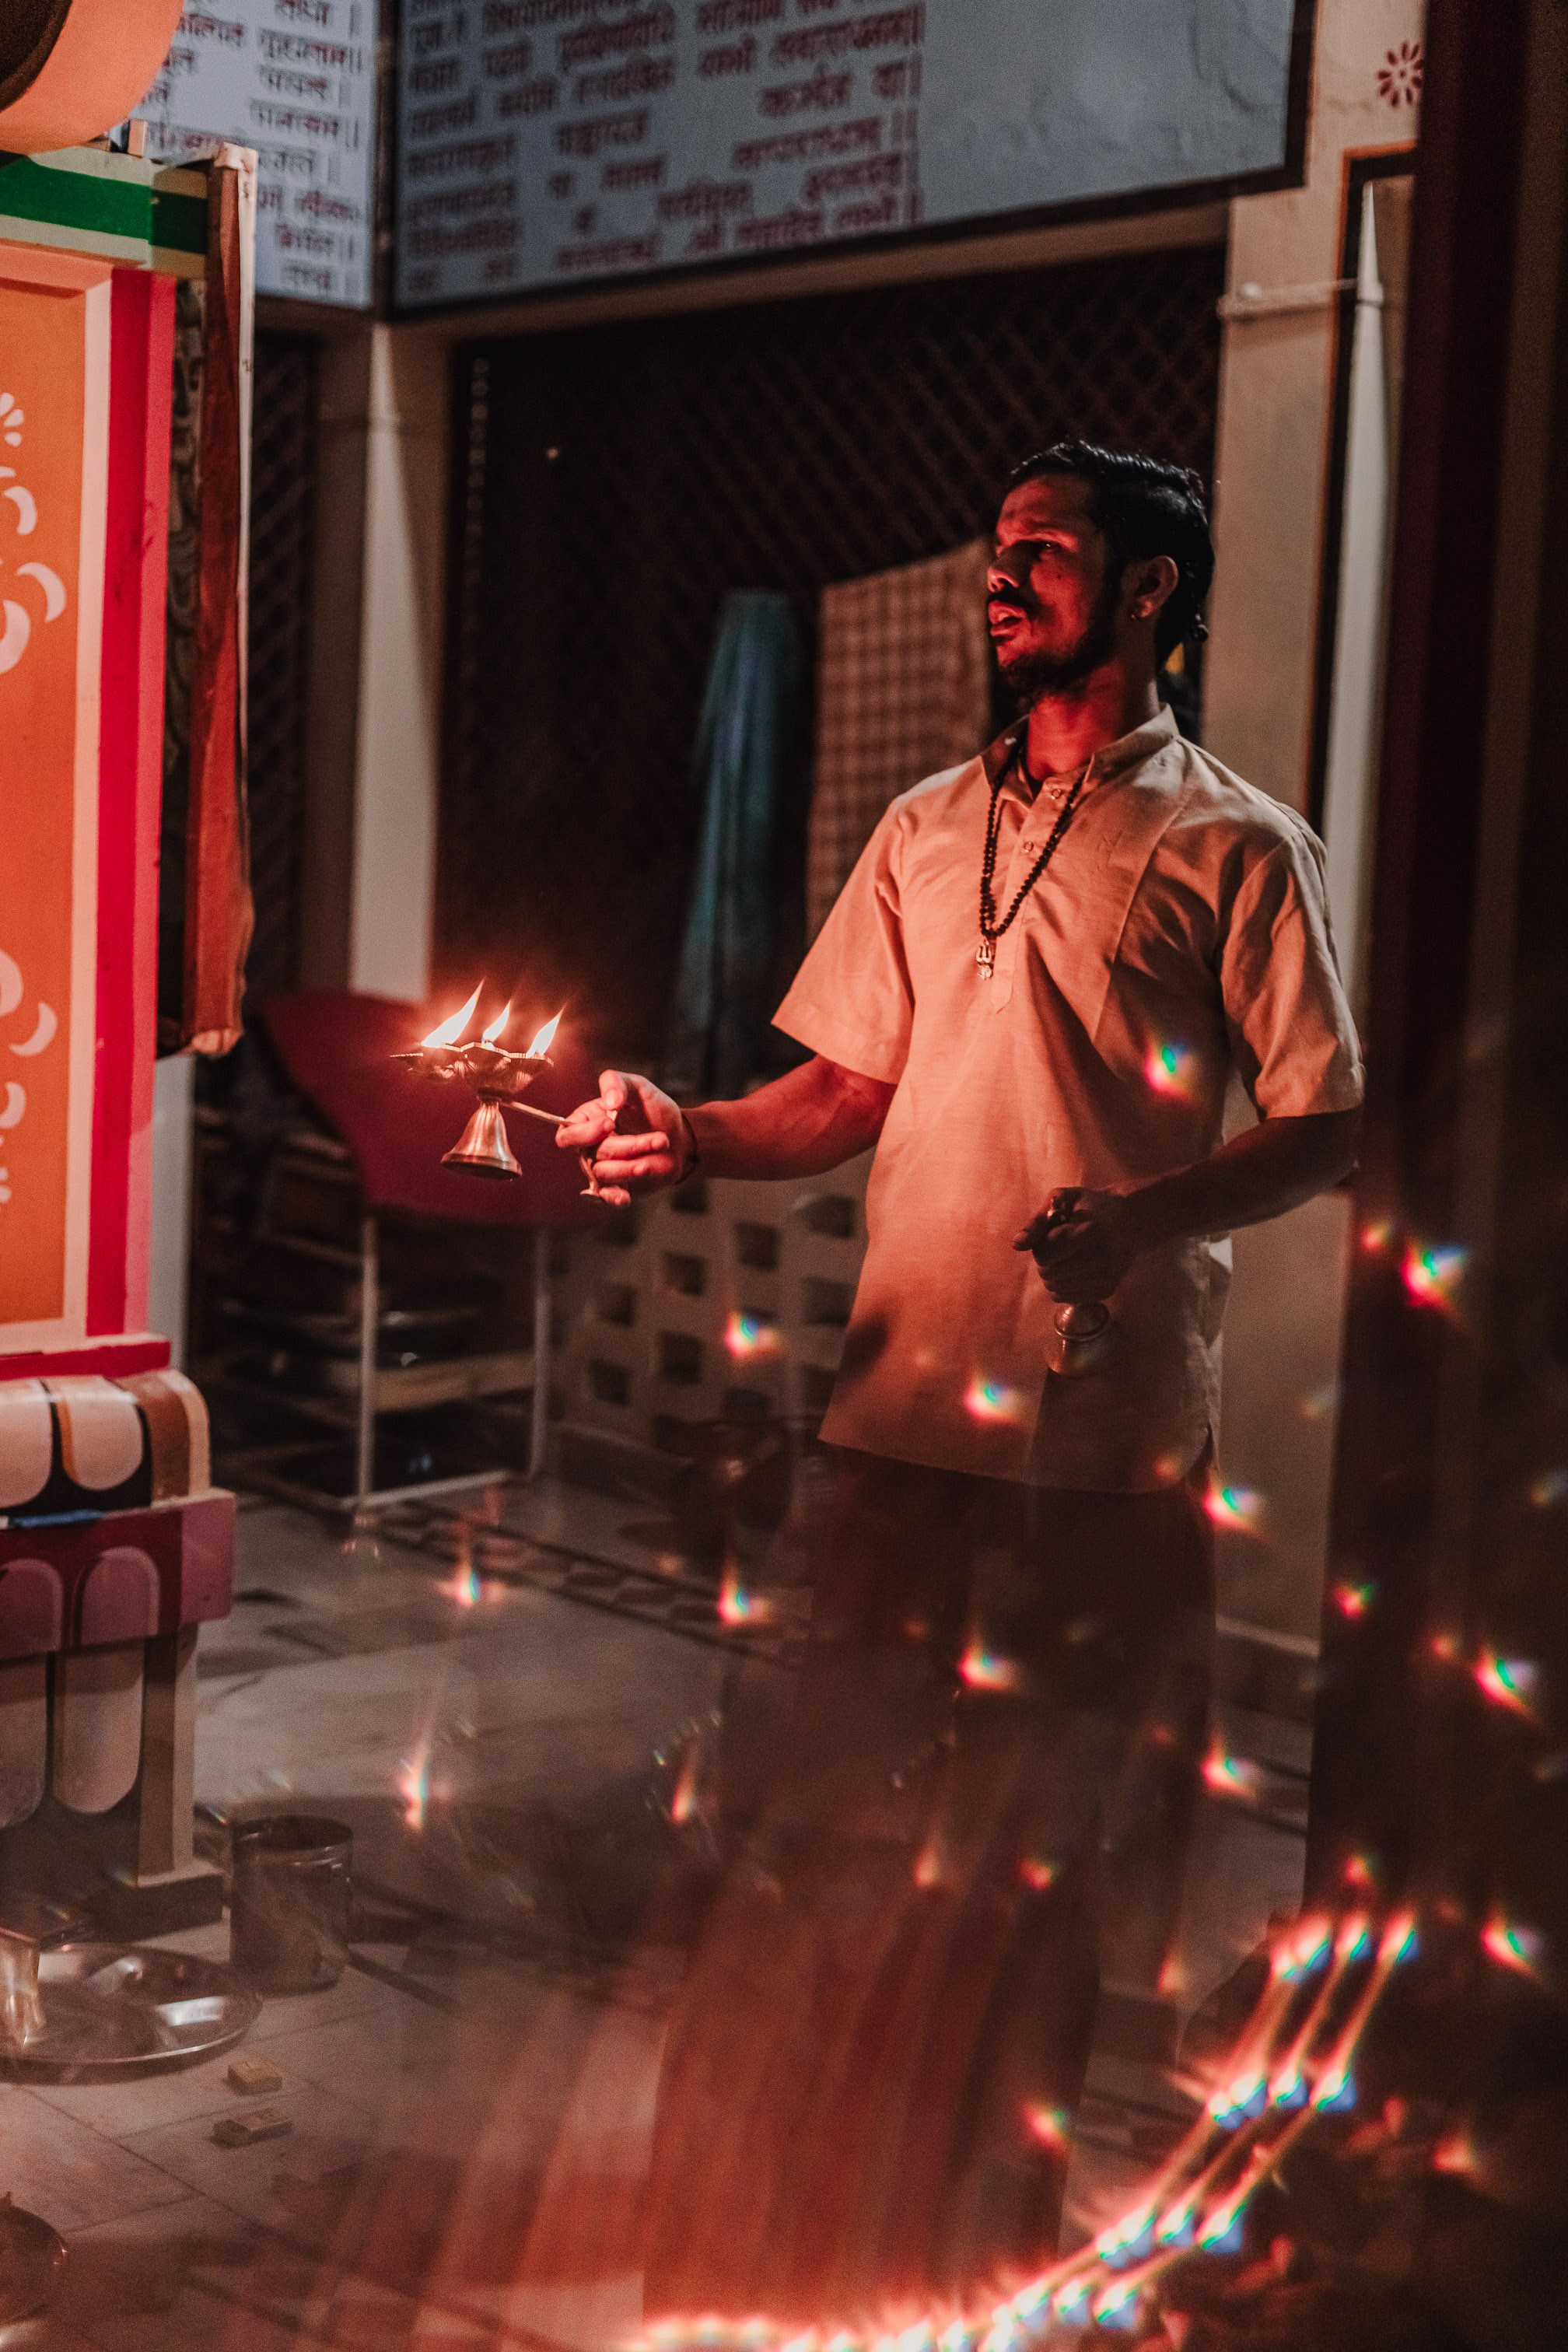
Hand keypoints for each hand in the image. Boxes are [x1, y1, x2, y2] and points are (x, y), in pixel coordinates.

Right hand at [555, 1069, 695, 1207]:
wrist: (679, 1136)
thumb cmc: (653, 1110)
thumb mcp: (638, 1086)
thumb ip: (617, 1083)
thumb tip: (609, 1101)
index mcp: (586, 1122)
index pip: (567, 1134)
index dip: (584, 1132)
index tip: (610, 1123)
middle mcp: (590, 1148)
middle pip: (592, 1154)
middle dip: (627, 1146)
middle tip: (660, 1139)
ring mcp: (603, 1168)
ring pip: (605, 1173)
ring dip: (633, 1166)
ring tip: (661, 1151)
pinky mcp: (618, 1186)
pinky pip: (608, 1196)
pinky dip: (615, 1198)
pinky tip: (625, 1197)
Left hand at [1013, 1187, 1144, 1302]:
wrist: (1131, 1220)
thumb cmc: (1090, 1206)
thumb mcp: (1063, 1200)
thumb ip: (1036, 1222)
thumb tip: (1016, 1245)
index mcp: (1090, 1231)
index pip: (1043, 1255)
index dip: (1040, 1245)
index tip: (1054, 1234)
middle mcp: (1102, 1257)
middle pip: (1048, 1274)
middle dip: (1046, 1260)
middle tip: (1061, 1245)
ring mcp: (1106, 1277)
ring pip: (1054, 1289)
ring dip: (1054, 1274)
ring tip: (1070, 1255)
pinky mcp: (1107, 1291)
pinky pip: (1066, 1298)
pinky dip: (1064, 1285)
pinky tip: (1078, 1268)